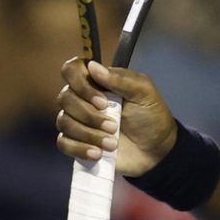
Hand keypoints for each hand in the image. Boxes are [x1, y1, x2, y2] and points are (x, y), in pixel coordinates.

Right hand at [55, 57, 178, 176]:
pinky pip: (63, 143)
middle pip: (65, 98)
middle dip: (89, 115)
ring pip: (64, 122)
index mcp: (98, 82)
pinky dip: (79, 149)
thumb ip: (121, 79)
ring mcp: (78, 121)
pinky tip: (98, 154)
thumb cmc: (151, 116)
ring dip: (88, 134)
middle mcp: (83, 99)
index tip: (102, 101)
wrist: (156, 150)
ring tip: (112, 143)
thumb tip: (92, 66)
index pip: (72, 70)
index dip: (79, 83)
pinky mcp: (76, 143)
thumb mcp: (144, 93)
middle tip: (114, 126)